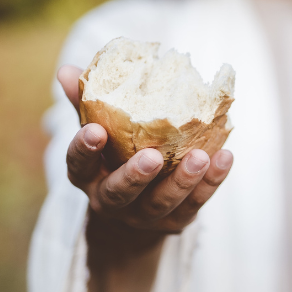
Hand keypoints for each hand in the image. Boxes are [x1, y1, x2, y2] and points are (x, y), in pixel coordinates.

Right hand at [58, 65, 232, 240]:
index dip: (85, 150)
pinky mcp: (175, 222)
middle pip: (120, 193)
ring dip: (182, 181)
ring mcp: (144, 217)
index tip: (96, 130)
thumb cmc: (114, 162)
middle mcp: (111, 202)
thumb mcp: (99, 137)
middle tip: (152, 156)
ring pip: (162, 203)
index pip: (78, 165)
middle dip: (136, 175)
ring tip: (200, 156)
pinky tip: (224, 158)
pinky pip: (195, 204)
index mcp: (88, 178)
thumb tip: (67, 69)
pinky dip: (211, 182)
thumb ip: (87, 107)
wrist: (132, 220)